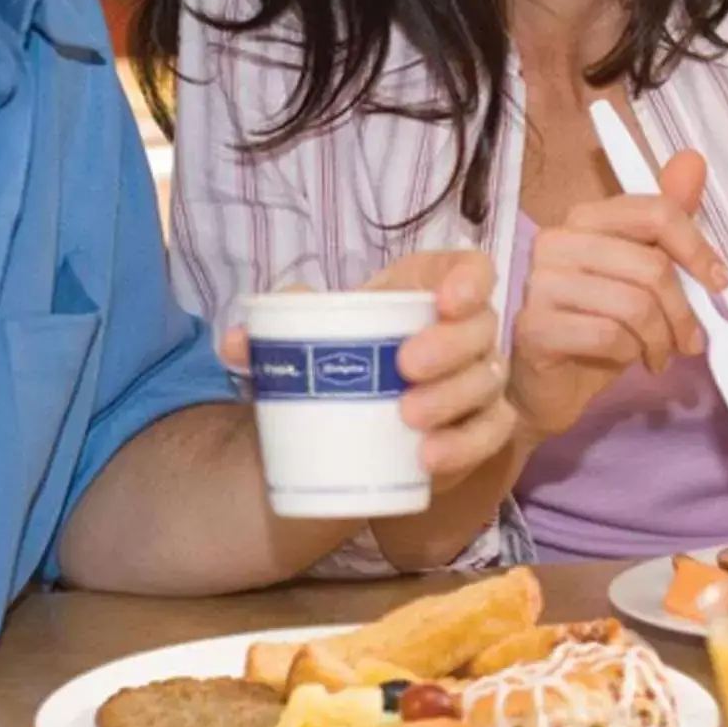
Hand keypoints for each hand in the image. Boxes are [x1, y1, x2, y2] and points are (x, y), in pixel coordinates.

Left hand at [221, 251, 515, 489]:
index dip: (470, 279)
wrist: (338, 421)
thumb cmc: (334, 358)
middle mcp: (464, 333)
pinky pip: (491, 434)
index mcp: (428, 290)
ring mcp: (478, 382)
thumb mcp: (306, 336)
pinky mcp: (478, 430)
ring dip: (452, 398)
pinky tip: (428, 457)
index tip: (445, 300)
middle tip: (405, 366)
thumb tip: (236, 342)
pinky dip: (464, 445)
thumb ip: (272, 331)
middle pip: (482, 327)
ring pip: (488, 382)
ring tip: (407, 418)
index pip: (471, 268)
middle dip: (450, 345)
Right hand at [505, 150, 727, 440]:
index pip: (654, 213)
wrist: (549, 385)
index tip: (717, 283)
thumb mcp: (642, 274)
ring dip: (661, 339)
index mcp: (585, 218)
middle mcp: (556, 241)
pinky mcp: (533, 326)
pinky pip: (608, 335)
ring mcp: (539, 283)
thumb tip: (692, 160)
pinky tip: (630, 360)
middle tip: (691, 339)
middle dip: (683, 310)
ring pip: (633, 304)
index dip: (696, 248)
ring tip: (660, 354)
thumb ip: (666, 221)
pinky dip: (632, 354)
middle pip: (651, 265)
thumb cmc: (598, 325)